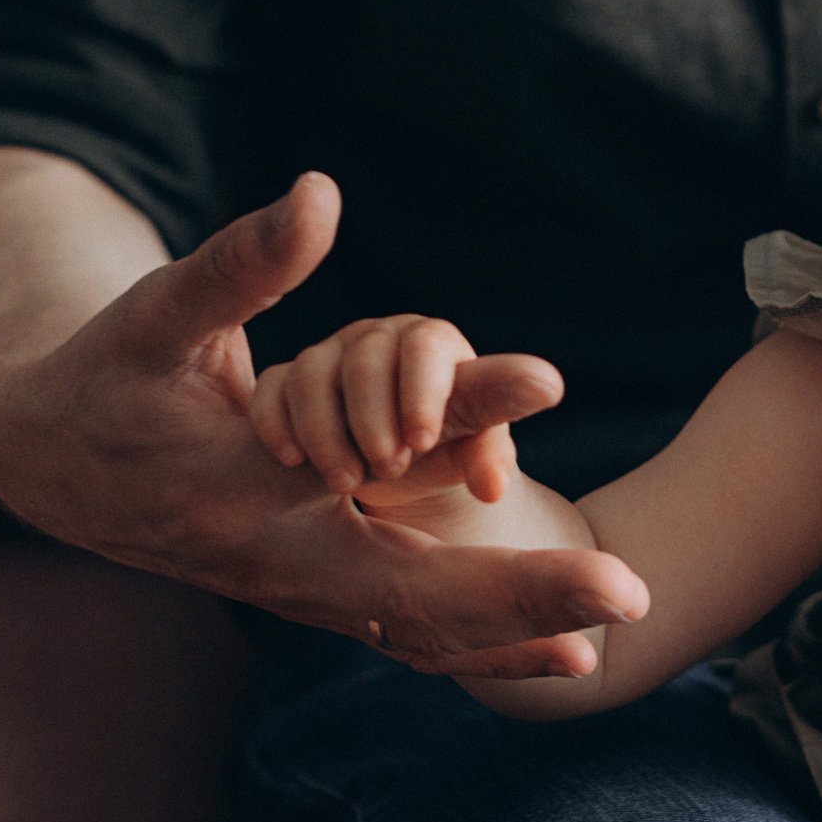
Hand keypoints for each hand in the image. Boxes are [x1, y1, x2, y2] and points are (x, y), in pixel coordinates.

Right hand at [0, 172, 648, 675]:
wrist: (51, 464)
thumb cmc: (111, 372)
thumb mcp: (160, 312)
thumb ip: (241, 264)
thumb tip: (320, 193)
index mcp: (232, 480)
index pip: (360, 463)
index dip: (457, 416)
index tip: (553, 377)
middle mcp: (268, 554)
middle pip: (406, 594)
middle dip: (518, 595)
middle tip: (628, 591)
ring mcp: (290, 589)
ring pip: (409, 633)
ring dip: (511, 638)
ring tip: (607, 636)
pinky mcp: (310, 596)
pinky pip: (404, 636)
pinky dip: (480, 647)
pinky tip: (563, 653)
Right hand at [250, 315, 525, 510]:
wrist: (398, 467)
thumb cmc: (448, 447)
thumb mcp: (473, 438)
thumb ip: (498, 412)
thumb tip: (548, 385)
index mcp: (433, 343)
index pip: (426, 346)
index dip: (423, 391)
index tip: (423, 442)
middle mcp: (379, 339)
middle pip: (366, 359)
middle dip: (373, 418)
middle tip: (389, 469)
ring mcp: (329, 356)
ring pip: (312, 374)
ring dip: (328, 432)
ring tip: (348, 482)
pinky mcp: (286, 382)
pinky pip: (272, 388)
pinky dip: (278, 423)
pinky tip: (294, 460)